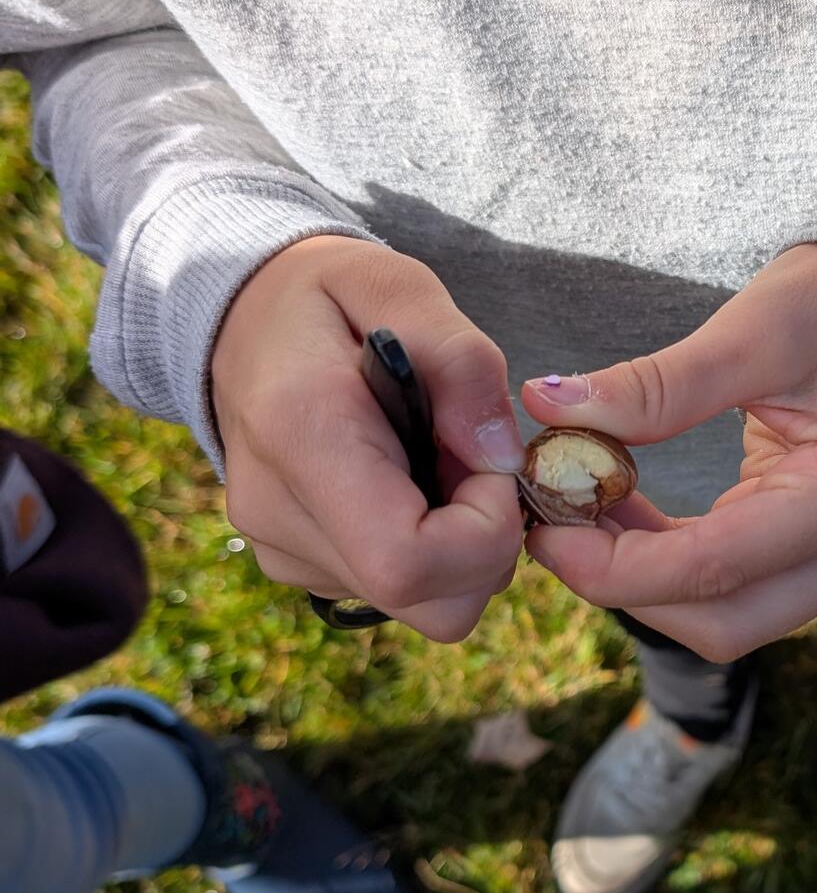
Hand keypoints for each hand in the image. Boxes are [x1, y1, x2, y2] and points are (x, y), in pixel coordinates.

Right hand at [213, 235, 524, 640]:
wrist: (238, 319)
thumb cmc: (328, 297)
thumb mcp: (398, 287)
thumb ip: (463, 363)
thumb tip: (502, 459)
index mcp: (302, 437)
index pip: (408, 562)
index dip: (485, 532)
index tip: (491, 465)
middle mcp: (277, 512)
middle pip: (432, 604)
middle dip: (490, 547)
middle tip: (474, 463)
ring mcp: (280, 550)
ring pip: (425, 605)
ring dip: (463, 546)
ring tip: (435, 461)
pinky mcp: (295, 564)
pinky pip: (398, 591)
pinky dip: (431, 549)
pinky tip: (409, 482)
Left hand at [520, 243, 816, 662]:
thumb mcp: (757, 325)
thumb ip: (658, 384)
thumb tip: (548, 408)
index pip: (721, 566)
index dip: (618, 565)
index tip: (544, 528)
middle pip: (724, 623)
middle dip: (625, 587)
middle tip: (551, 524)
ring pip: (728, 621)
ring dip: (644, 582)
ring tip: (581, 510)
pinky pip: (738, 592)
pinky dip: (672, 568)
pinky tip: (624, 515)